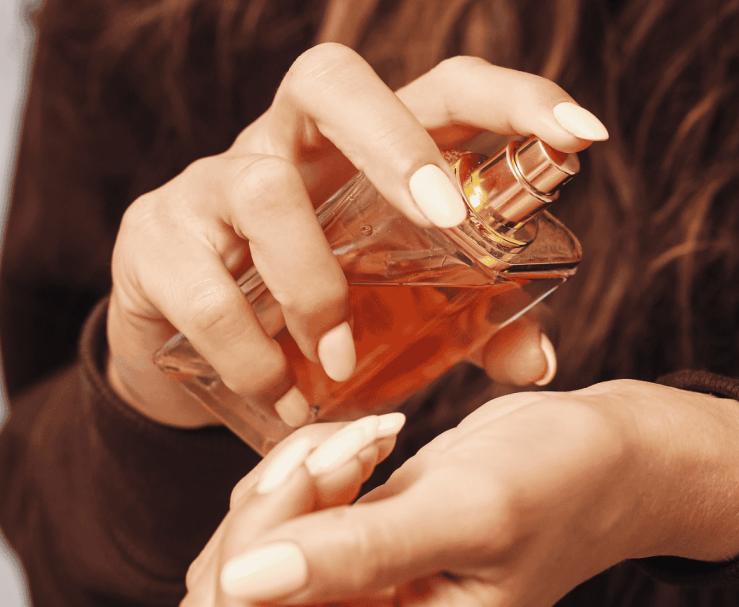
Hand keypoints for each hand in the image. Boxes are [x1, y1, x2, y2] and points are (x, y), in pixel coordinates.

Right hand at [106, 47, 607, 426]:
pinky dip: (250, 349)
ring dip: (314, 283)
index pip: (445, 91)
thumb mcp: (407, 320)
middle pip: (329, 81)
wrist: (190, 360)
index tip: (584, 134)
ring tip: (342, 361)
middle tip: (443, 216)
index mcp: (369, 153)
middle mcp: (292, 146)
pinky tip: (280, 393)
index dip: (515, 97)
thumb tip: (537, 363)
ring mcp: (214, 183)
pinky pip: (201, 284)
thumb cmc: (318, 320)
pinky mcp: (155, 239)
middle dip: (395, 143)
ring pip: (263, 184)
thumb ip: (474, 328)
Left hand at [178, 380, 738, 606]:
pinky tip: (363, 448)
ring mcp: (356, 603)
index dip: (258, 543)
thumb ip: (363, 553)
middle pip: (224, 605)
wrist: (606, 458)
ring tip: (362, 448)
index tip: (331, 470)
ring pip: (239, 559)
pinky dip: (299, 474)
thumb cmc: (564, 483)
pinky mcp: (353, 556)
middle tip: (344, 457)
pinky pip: (273, 525)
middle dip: (265, 513)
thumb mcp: (474, 511)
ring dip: (282, 486)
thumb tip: (246, 579)